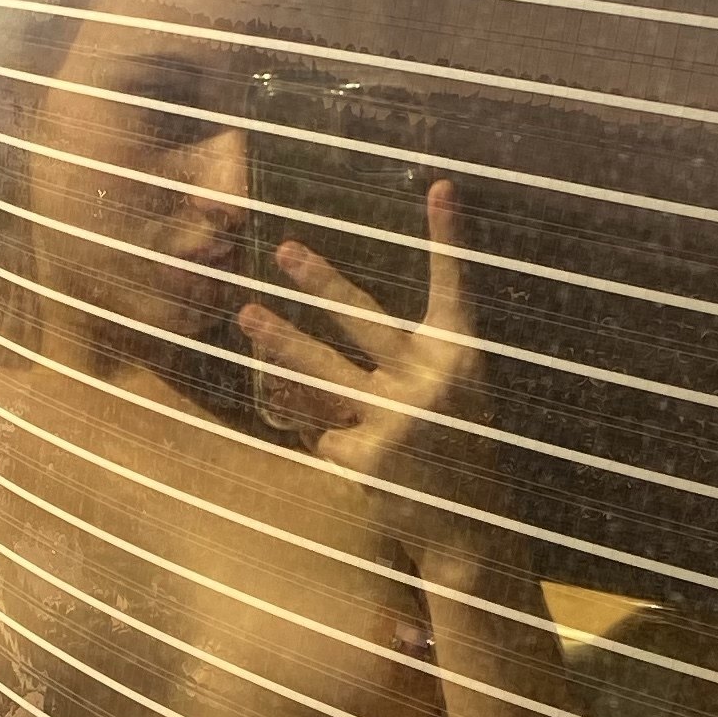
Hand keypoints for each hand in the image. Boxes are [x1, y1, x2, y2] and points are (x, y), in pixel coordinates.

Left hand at [236, 176, 477, 496]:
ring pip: (323, 371)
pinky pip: (325, 435)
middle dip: (320, 281)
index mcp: (458, 358)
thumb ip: (409, 362)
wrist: (471, 529)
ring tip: (246, 314)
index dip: (447, 238)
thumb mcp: (456, 396)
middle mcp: (428, 380)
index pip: (453, 287)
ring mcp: (396, 418)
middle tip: (282, 248)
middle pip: (363, 318)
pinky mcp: (366, 458)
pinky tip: (356, 459)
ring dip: (281, 340)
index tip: (439, 187)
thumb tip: (344, 333)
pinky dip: (330, 442)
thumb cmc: (459, 452)